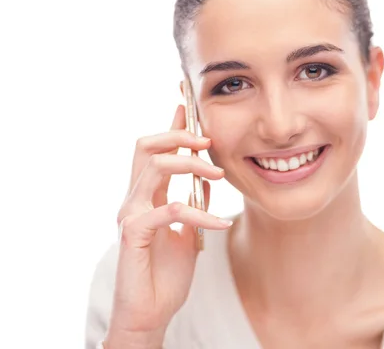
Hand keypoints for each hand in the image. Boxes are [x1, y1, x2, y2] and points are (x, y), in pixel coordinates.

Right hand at [105, 105, 231, 345]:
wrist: (150, 311)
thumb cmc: (166, 272)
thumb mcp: (187, 229)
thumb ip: (192, 201)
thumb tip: (208, 178)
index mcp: (146, 195)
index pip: (154, 150)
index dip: (171, 125)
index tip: (187, 104)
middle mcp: (134, 199)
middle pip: (146, 146)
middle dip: (178, 134)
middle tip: (208, 140)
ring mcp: (131, 214)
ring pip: (155, 167)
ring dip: (191, 165)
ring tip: (220, 175)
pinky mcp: (134, 234)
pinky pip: (170, 210)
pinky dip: (199, 212)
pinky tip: (220, 223)